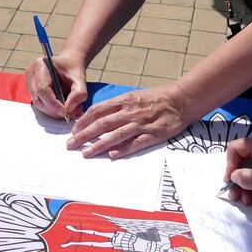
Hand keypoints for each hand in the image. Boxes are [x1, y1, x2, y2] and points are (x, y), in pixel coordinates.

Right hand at [25, 52, 87, 121]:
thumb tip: (68, 109)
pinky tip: (61, 107)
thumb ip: (78, 94)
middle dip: (53, 109)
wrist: (69, 64)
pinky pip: (39, 103)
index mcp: (41, 65)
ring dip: (52, 111)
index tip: (65, 111)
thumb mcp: (80, 79)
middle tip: (68, 113)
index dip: (53, 103)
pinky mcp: (31, 89)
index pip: (42, 89)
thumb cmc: (73, 69)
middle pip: (38, 98)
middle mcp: (31, 73)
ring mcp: (29, 82)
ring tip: (67, 110)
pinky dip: (50, 108)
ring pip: (38, 103)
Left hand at [67, 84, 189, 158]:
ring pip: (116, 135)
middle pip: (103, 124)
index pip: (98, 110)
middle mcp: (130, 112)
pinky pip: (135, 143)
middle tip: (71, 144)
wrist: (180, 100)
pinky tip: (112, 155)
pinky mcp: (153, 135)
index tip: (73, 130)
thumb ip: (117, 106)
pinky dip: (123, 149)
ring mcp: (141, 124)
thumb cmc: (156, 98)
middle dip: (84, 135)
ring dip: (99, 145)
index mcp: (124, 101)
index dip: (84, 121)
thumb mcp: (134, 96)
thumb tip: (98, 116)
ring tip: (86, 153)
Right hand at [223, 135, 251, 206]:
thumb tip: (234, 177)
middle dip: (238, 181)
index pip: (235, 148)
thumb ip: (247, 178)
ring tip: (249, 202)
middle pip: (242, 162)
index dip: (230, 165)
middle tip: (237, 197)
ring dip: (247, 188)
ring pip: (250, 173)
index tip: (231, 182)